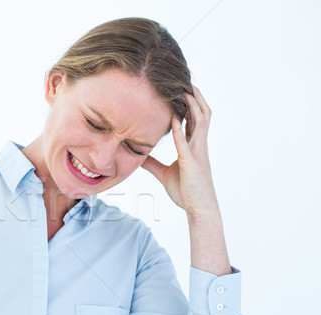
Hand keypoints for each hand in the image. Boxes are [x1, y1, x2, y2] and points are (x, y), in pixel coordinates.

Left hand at [140, 86, 219, 217]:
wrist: (198, 208)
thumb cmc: (185, 191)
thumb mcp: (164, 173)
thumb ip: (152, 163)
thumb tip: (138, 156)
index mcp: (193, 146)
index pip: (193, 120)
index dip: (190, 104)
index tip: (181, 89)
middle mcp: (199, 145)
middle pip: (202, 114)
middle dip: (195, 97)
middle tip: (185, 81)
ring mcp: (198, 152)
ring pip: (200, 122)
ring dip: (192, 105)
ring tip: (184, 90)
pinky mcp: (192, 162)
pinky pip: (186, 142)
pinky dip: (180, 129)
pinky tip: (174, 119)